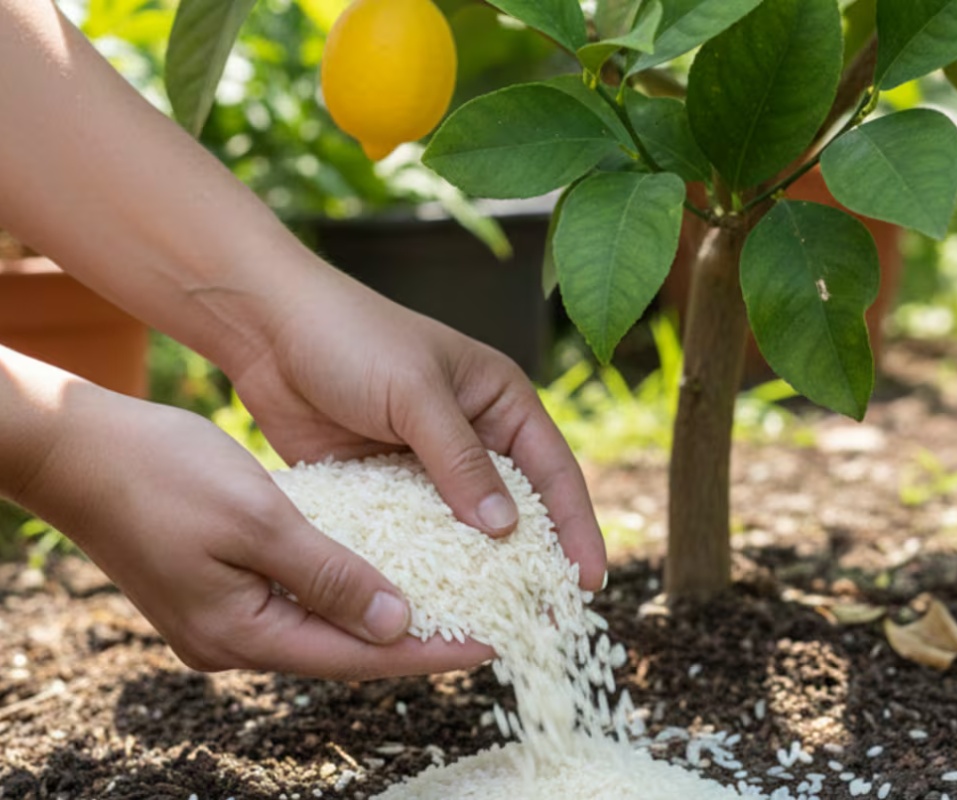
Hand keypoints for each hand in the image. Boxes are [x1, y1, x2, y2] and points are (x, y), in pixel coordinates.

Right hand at [20, 385, 492, 680]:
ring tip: (448, 597)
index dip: (430, 651)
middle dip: (416, 637)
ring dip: (383, 610)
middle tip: (482, 620)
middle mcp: (234, 639)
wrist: (77, 450)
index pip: (360, 656)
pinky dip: (345, 585)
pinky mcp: (219, 586)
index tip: (490, 643)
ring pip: (324, 622)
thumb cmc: (162, 474)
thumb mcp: (259, 520)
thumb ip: (329, 576)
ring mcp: (223, 616)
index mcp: (243, 633)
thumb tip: (395, 624)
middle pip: (346, 648)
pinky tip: (382, 567)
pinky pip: (299, 596)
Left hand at [230, 266, 606, 590]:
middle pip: (518, 510)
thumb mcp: (417, 394)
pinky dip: (423, 568)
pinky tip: (430, 607)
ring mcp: (428, 466)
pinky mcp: (384, 487)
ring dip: (478, 574)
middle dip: (534, 563)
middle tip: (548, 622)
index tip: (587, 581)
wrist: (267, 330)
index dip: (575, 527)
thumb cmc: (352, 338)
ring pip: (466, 531)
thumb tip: (506, 530)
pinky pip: (414, 536)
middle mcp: (474, 438)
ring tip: (494, 628)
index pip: (554, 472)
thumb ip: (462, 462)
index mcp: (500, 402)